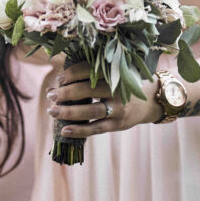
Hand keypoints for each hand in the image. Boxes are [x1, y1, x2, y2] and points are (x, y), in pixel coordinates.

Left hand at [45, 61, 160, 138]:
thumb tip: (54, 84)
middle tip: (50, 95)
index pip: (90, 70)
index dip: (72, 73)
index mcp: (114, 72)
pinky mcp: (117, 124)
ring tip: (52, 111)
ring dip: (69, 112)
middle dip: (66, 93)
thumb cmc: (122, 85)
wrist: (148, 101)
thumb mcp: (112, 74)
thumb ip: (87, 76)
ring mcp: (118, 108)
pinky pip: (96, 129)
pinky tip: (65, 130)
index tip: (60, 79)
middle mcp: (117, 89)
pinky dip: (80, 130)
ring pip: (91, 111)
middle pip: (88, 90)